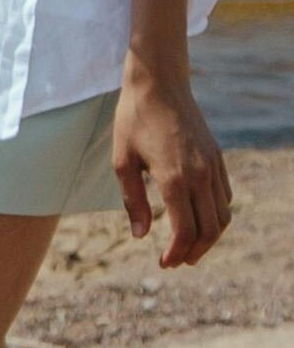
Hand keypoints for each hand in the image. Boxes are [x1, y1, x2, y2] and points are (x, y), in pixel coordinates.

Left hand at [114, 59, 230, 267]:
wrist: (159, 84)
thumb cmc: (133, 120)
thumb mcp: (122, 160)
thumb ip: (133, 200)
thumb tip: (140, 236)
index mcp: (175, 179)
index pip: (185, 231)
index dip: (176, 253)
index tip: (164, 263)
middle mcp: (201, 176)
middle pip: (209, 230)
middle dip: (194, 252)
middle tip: (176, 262)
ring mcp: (213, 167)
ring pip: (222, 216)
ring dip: (209, 238)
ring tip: (189, 248)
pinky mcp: (218, 158)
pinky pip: (225, 197)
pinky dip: (216, 215)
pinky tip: (198, 219)